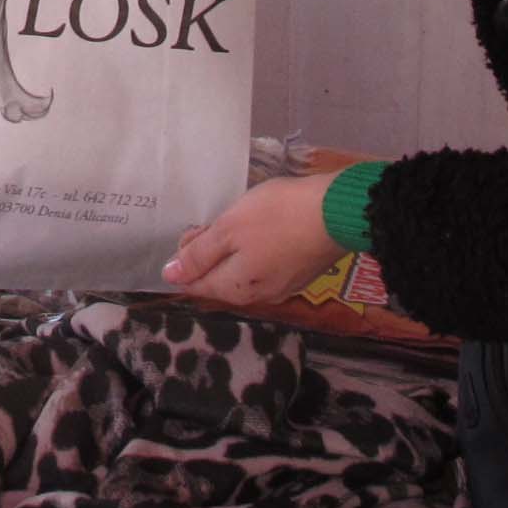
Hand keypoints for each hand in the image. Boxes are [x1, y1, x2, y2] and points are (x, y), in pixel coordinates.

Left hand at [160, 172, 345, 304]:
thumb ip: (198, 255)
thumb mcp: (229, 229)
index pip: (196, 286)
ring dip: (232, 251)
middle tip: (209, 222)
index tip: (191, 233)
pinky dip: (255, 250)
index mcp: (236, 289)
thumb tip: (170, 276)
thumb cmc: (276, 216)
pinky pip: (266, 267)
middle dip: (208, 255)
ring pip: (244, 273)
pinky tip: (260, 229)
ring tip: (232, 221)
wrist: (337, 211)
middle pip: (221, 280)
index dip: (184, 261)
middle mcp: (259, 296)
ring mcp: (284, 286)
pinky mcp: (301, 273)